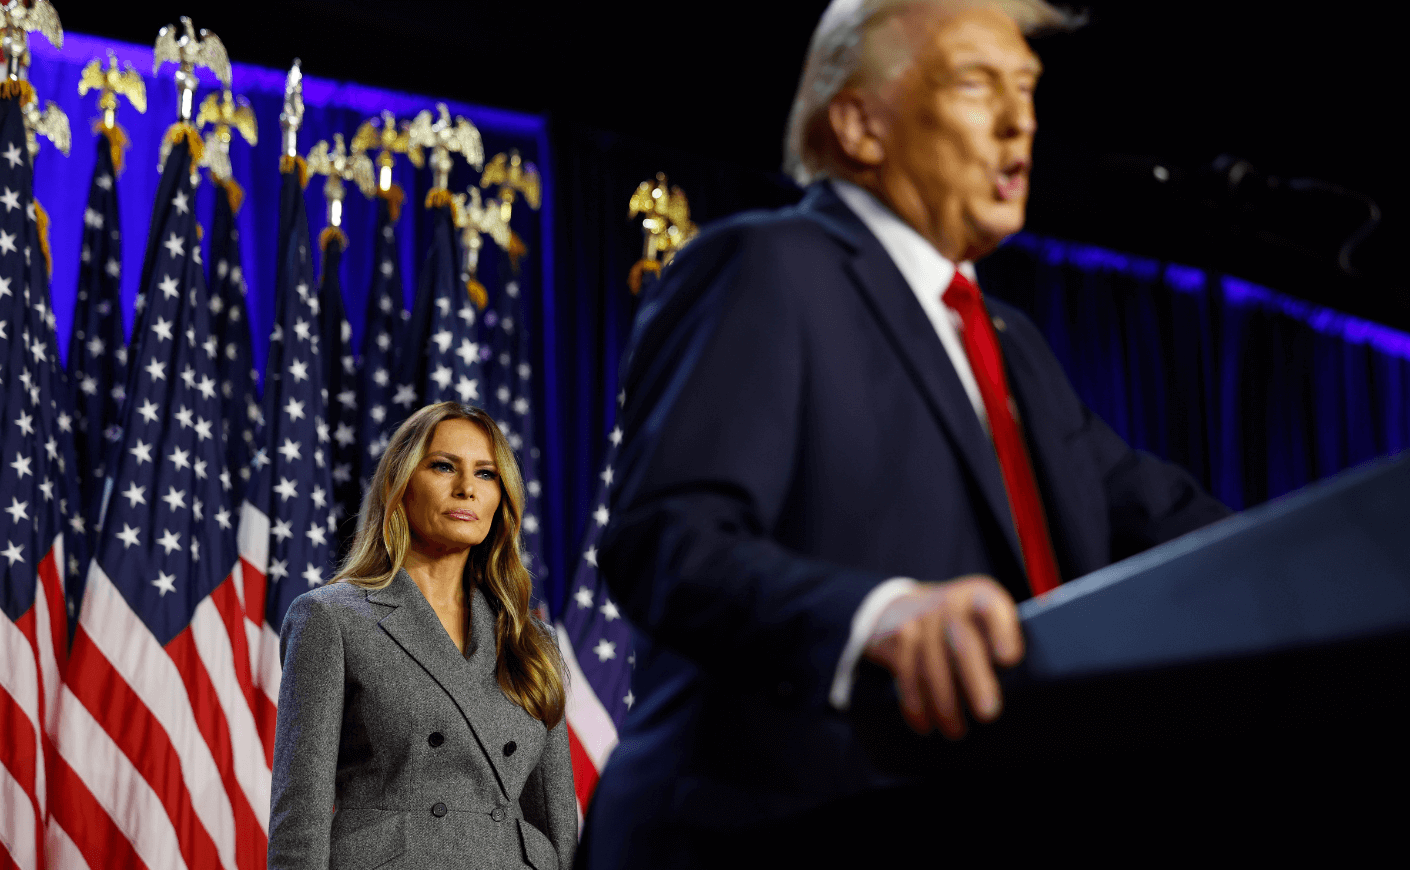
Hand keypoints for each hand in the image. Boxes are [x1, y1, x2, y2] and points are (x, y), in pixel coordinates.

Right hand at [862, 575, 1022, 738]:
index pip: (992, 608)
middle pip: (961, 643)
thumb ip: (1005, 636)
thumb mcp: (986, 613)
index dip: (1001, 631)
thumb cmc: (962, 621)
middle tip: (988, 713)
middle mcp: (949, 604)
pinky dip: (916, 705)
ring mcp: (920, 621)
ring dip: (944, 705)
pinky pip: (906, 676)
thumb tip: (1031, 684)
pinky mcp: (899, 641)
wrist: (904, 605)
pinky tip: (927, 725)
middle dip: (975, 681)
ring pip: (930, 666)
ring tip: (957, 731)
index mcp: (980, 596)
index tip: (1009, 659)